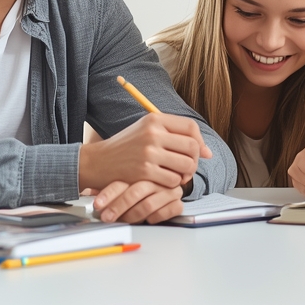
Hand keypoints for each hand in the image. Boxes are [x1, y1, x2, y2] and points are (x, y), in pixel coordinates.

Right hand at [79, 113, 212, 191]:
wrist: (98, 161)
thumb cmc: (125, 147)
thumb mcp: (146, 130)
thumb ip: (173, 136)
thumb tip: (207, 151)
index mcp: (154, 119)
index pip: (191, 127)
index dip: (200, 142)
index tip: (201, 153)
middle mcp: (153, 133)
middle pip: (192, 147)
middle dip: (195, 161)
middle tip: (187, 168)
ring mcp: (149, 152)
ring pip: (186, 165)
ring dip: (185, 174)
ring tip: (177, 176)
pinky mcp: (144, 171)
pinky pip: (173, 180)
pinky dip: (172, 184)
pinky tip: (164, 182)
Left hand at [93, 180, 183, 223]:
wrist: (163, 179)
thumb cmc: (136, 183)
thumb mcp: (122, 178)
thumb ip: (108, 183)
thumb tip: (88, 190)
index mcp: (142, 168)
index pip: (124, 180)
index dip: (109, 194)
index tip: (97, 205)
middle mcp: (156, 178)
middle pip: (137, 191)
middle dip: (118, 207)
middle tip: (106, 217)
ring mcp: (168, 189)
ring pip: (149, 204)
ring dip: (132, 216)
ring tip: (122, 220)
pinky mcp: (177, 202)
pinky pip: (167, 211)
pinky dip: (155, 217)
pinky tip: (148, 219)